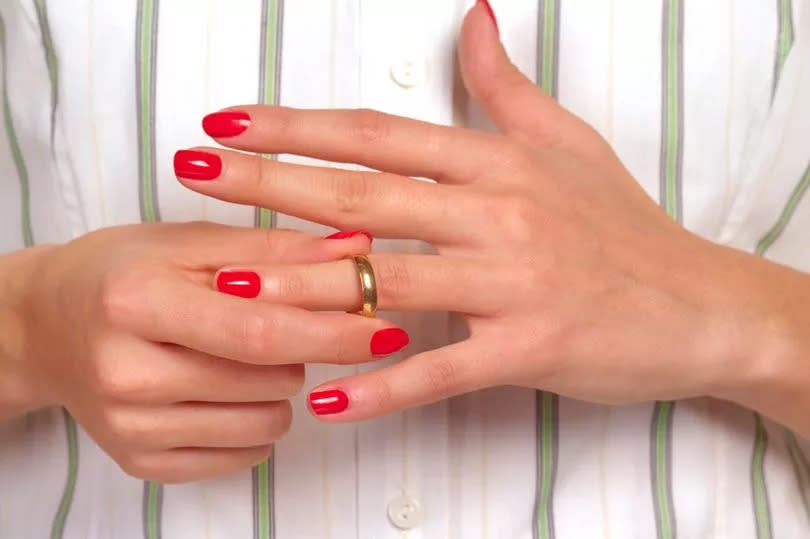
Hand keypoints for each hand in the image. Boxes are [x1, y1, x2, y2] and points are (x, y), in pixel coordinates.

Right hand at [5, 222, 400, 481]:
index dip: (333, 330)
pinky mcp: (142, 462)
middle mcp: (127, 373)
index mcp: (136, 302)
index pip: (260, 330)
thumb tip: (356, 251)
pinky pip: (245, 454)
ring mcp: (131, 427)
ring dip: (280, 385)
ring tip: (239, 352)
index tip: (384, 327)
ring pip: (269, 421)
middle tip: (282, 320)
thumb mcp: (189, 243)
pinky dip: (256, 420)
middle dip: (304, 349)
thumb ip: (275, 248)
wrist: (46, 327)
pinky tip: (224, 386)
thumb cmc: (121, 274)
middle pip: (272, 378)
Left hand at [176, 5, 809, 431]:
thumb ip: (506, 86)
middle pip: (366, 195)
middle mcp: (499, 214)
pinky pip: (443, 369)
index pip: (379, 136)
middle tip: (195, 173)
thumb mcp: (568, 143)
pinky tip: (327, 400)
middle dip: (271, 184)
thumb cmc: (625, 227)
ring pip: (392, 279)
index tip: (231, 123)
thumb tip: (474, 19)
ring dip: (306, 285)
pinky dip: (383, 386)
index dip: (300, 127)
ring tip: (231, 283)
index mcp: (498, 163)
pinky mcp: (531, 348)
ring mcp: (514, 283)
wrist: (701, 304)